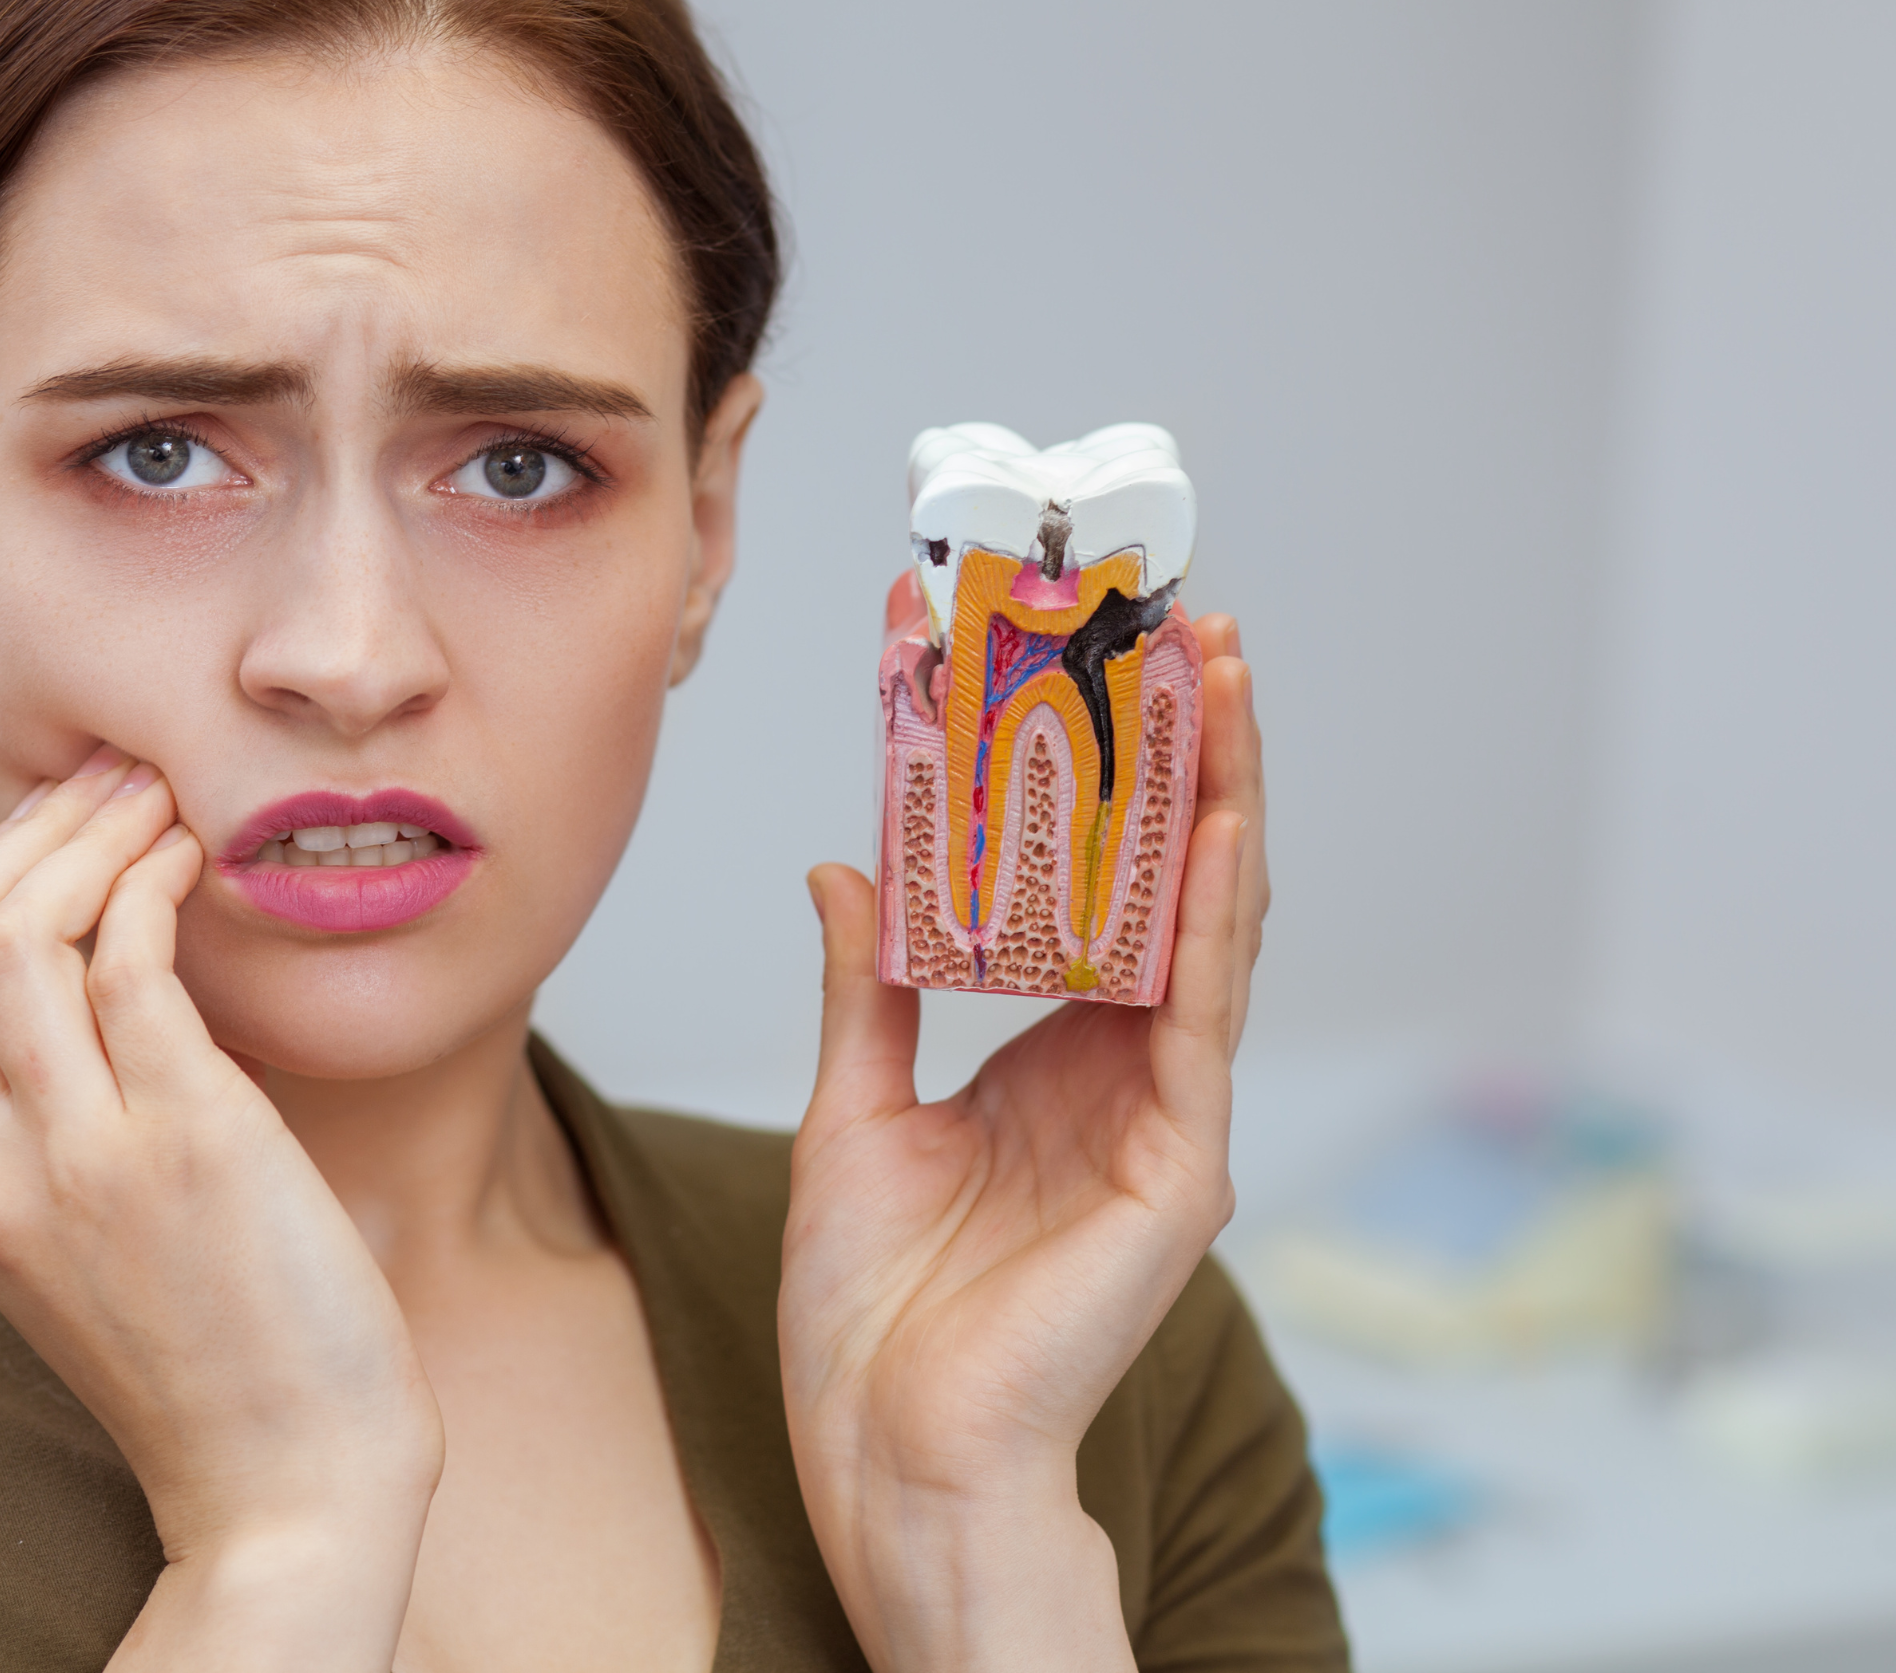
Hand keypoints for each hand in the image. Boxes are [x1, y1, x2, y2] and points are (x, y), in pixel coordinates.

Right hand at [0, 747, 442, 1669]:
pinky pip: (133, 965)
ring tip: (158, 794)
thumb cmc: (219, 1355)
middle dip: (28, 833)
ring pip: (21, 935)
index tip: (59, 823)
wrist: (285, 1478)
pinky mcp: (187, 1142)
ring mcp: (80, 1156)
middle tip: (109, 775)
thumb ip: (69, 1134)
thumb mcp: (92, 1250)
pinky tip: (196, 861)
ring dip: (93, 836)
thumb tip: (113, 984)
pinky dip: (155, 887)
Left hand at [780, 616, 1266, 1672]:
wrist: (892, 1449)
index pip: (1085, 878)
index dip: (1076, 768)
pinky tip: (1222, 811)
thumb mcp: (854, 1109)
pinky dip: (1219, 905)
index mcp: (1056, 1051)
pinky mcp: (1182, 1159)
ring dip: (1218, 787)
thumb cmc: (873, 1311)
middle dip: (1176, 747)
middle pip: (1167, 875)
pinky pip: (1207, 1009)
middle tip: (1173, 620)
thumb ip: (869, 988)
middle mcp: (1128, 1066)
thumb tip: (847, 866)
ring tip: (1216, 667)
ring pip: (1210, 918)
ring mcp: (1166, 1109)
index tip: (1046, 657)